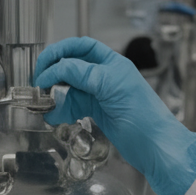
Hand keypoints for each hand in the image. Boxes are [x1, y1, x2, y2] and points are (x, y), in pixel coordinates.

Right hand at [34, 37, 195, 194]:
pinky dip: (61, 109)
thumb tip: (57, 67)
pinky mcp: (98, 112)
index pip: (82, 47)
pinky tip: (54, 116)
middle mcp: (106, 76)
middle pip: (72, 66)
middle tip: (39, 85)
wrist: (156, 147)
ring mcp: (101, 95)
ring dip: (55, 95)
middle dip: (53, 74)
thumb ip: (83, 73)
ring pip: (70, 88)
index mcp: (113, 64)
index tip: (44, 64)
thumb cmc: (144, 116)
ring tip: (45, 105)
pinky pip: (74, 105)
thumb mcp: (111, 87)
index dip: (61, 51)